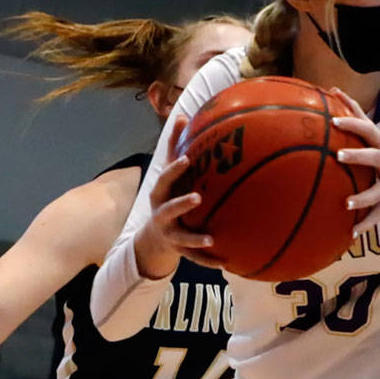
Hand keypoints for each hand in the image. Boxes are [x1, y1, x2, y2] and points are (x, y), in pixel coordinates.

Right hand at [134, 117, 222, 276]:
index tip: (187, 158)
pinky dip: (209, 261)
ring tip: (211, 238)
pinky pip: (195, 258)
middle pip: (169, 208)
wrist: (153, 238)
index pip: (165, 179)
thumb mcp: (168, 176)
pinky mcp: (180, 251)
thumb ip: (174, 147)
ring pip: (181, 238)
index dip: (174, 169)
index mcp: (160, 194)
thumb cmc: (167, 197)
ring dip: (195, 238)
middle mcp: (162, 214)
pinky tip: (226, 262)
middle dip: (181, 203)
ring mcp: (170, 234)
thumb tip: (181, 115)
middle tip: (198, 197)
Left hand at [329, 89, 379, 230]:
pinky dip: (365, 224)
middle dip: (358, 156)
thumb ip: (357, 120)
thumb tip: (332, 92)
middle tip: (338, 155)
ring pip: (378, 191)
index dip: (353, 122)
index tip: (333, 119)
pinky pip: (378, 215)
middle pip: (376, 157)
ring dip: (363, 197)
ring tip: (346, 203)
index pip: (368, 128)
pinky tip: (352, 233)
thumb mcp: (377, 140)